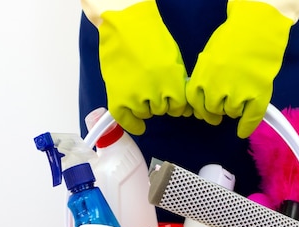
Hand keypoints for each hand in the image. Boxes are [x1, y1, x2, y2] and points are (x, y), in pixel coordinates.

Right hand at [97, 1, 191, 134]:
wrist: (125, 28)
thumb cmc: (151, 39)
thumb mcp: (173, 60)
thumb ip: (177, 83)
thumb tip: (181, 104)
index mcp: (172, 81)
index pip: (179, 106)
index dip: (176, 104)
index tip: (172, 101)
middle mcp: (155, 92)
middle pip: (162, 110)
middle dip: (160, 102)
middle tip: (153, 90)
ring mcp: (135, 96)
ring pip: (145, 113)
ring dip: (145, 107)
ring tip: (141, 94)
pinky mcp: (117, 97)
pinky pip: (126, 119)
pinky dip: (133, 124)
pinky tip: (139, 127)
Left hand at [185, 1, 293, 137]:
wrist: (258, 28)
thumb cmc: (232, 37)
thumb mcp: (208, 56)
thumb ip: (204, 76)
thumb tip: (204, 94)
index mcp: (201, 77)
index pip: (194, 102)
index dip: (200, 109)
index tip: (205, 112)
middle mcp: (215, 88)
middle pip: (212, 110)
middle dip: (216, 110)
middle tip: (222, 107)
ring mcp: (237, 93)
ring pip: (231, 113)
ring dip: (234, 110)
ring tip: (240, 98)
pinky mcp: (257, 95)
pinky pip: (250, 118)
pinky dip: (247, 126)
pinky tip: (243, 131)